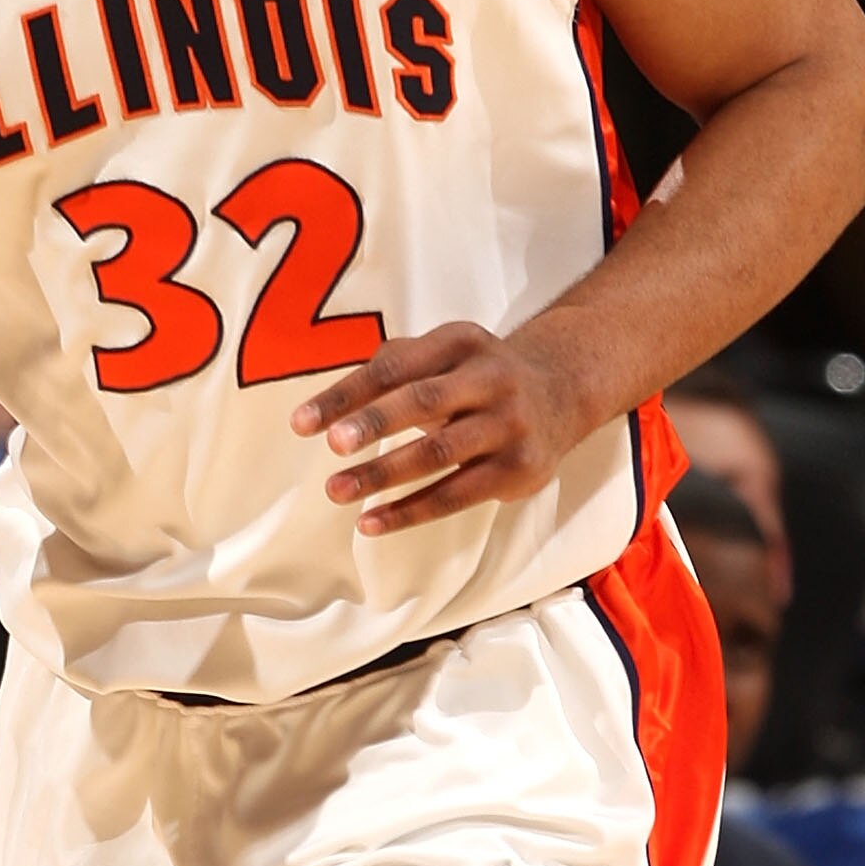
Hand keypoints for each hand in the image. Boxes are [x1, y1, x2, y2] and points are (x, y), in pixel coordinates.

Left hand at [293, 319, 589, 535]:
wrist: (562, 392)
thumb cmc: (477, 377)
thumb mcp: (446, 354)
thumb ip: (395, 366)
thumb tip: (335, 399)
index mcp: (460, 343)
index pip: (394, 367)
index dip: (347, 394)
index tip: (302, 423)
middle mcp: (490, 378)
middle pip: (424, 401)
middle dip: (375, 423)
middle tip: (333, 446)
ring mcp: (508, 425)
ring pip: (439, 453)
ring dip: (383, 473)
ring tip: (337, 491)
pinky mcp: (518, 469)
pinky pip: (456, 495)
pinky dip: (410, 511)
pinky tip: (370, 522)